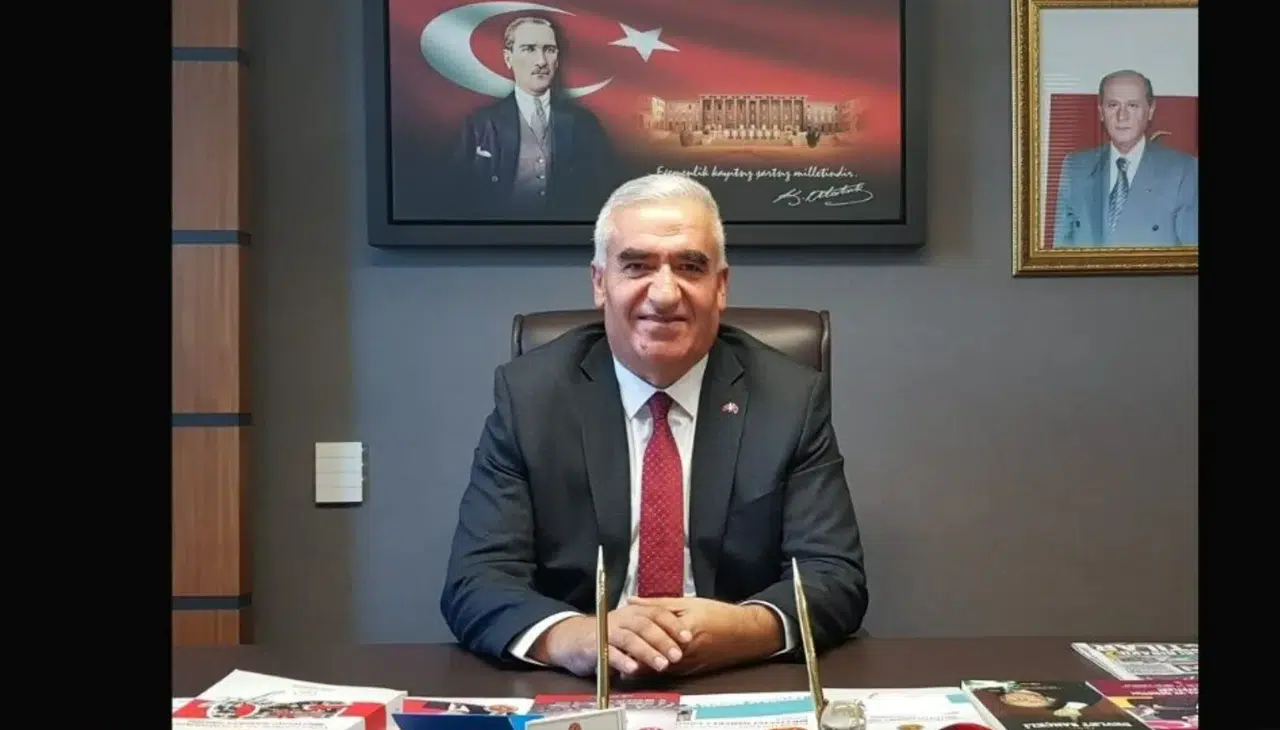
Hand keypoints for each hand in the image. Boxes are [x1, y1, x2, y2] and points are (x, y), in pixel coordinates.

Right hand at [531, 603, 693, 676]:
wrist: (572, 638)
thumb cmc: (608, 634)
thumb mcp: (630, 628)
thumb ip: (650, 631)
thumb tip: (679, 640)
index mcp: (634, 612)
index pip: (657, 613)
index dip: (673, 625)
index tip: (687, 637)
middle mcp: (622, 618)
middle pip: (645, 625)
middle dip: (663, 640)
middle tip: (677, 655)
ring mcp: (608, 631)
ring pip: (630, 639)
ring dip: (647, 651)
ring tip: (661, 665)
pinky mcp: (595, 646)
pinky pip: (610, 653)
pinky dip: (623, 661)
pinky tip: (633, 670)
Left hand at [626, 596, 783, 675]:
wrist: (745, 633)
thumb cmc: (718, 614)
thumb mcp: (688, 603)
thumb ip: (658, 604)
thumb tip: (632, 601)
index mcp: (684, 631)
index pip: (652, 639)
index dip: (632, 641)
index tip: (615, 637)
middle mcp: (686, 651)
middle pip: (652, 657)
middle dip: (633, 656)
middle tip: (614, 651)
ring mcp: (689, 664)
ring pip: (658, 667)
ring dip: (641, 664)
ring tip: (624, 658)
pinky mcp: (692, 671)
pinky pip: (668, 671)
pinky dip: (654, 667)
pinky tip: (644, 662)